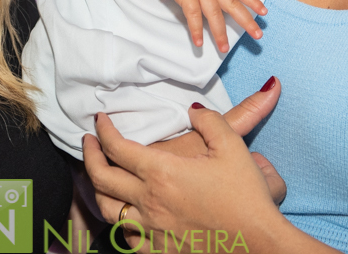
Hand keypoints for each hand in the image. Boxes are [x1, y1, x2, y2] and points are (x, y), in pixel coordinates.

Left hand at [85, 81, 299, 250]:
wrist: (259, 244)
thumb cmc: (246, 196)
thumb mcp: (232, 146)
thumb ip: (209, 119)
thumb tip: (193, 109)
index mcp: (162, 172)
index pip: (117, 147)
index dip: (104, 130)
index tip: (100, 120)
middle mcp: (149, 201)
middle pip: (101, 177)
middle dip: (89, 155)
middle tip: (88, 142)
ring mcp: (152, 230)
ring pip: (107, 210)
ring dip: (97, 189)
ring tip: (99, 177)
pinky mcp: (161, 250)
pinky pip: (127, 238)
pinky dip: (120, 224)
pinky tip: (125, 216)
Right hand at [149, 0, 265, 51]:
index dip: (253, 1)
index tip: (264, 12)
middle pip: (234, 5)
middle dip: (247, 21)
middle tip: (258, 35)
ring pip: (215, 14)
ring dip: (220, 33)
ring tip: (224, 48)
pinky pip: (193, 16)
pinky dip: (196, 30)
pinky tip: (199, 42)